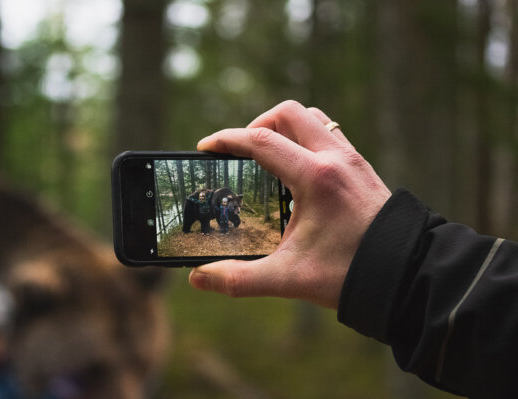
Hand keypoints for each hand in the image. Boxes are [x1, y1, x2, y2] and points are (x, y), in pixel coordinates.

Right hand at [189, 100, 390, 308]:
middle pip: (289, 113)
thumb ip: (239, 279)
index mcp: (315, 178)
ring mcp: (352, 160)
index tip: (205, 147)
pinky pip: (330, 135)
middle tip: (242, 153)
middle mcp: (336, 159)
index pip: (260, 141)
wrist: (407, 275)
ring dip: (285, 128)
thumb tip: (198, 278)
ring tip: (268, 157)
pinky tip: (298, 173)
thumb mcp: (289, 279)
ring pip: (313, 119)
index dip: (226, 140)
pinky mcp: (362, 168)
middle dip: (258, 124)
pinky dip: (306, 140)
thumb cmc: (351, 274)